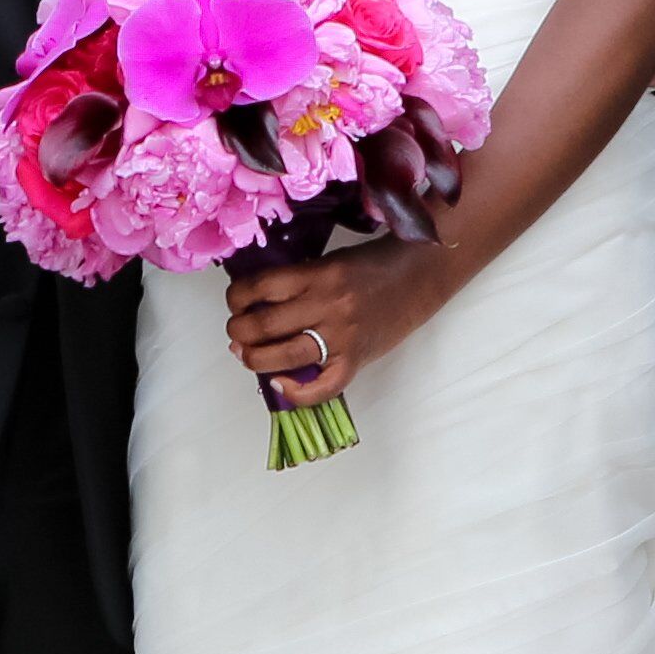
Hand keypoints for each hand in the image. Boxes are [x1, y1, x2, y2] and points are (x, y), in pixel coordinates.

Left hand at [226, 237, 459, 412]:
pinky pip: (322, 387)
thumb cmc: (372, 266)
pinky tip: (281, 384)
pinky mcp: (356, 359)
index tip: (234, 301)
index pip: (260, 287)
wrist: (420, 276)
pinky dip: (296, 392)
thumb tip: (256, 303)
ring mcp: (343, 336)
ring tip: (246, 354)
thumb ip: (298, 281)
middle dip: (238, 331)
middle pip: (264, 325)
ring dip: (254, 358)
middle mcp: (328, 305)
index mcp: (318, 274)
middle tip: (236, 332)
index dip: (237, 297)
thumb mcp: (329, 261)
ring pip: (284, 356)